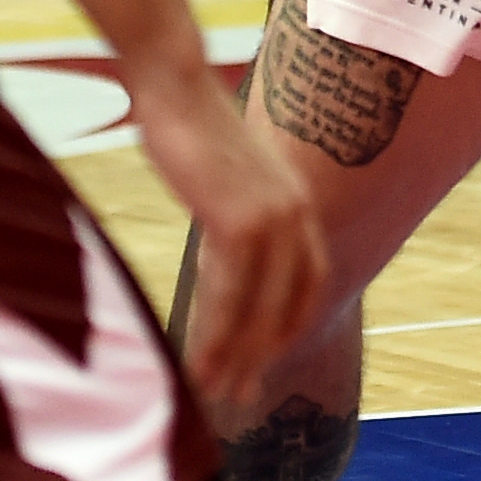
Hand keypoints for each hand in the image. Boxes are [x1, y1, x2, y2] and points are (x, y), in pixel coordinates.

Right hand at [126, 64, 326, 415]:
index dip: (286, 327)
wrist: (174, 82)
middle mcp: (294, 215)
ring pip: (255, 310)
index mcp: (296, 203)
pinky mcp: (238, 222)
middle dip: (258, 358)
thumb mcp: (227, 175)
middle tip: (240, 398)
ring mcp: (271, 220)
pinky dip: (212, 336)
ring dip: (231, 358)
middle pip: (283, 306)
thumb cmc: (189, 124)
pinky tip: (196, 363)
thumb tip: (225, 239)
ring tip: (210, 394)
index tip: (264, 360)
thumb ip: (235, 211)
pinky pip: (226, 296)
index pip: (306, 283)